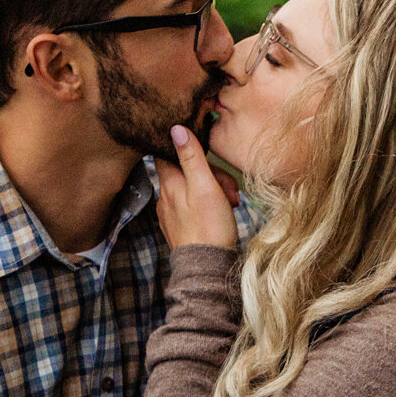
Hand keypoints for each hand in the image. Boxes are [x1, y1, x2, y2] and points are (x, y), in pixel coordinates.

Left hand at [156, 126, 240, 249]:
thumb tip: (175, 128)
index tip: (205, 151)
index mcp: (169, 183)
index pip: (168, 151)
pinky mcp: (179, 226)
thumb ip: (191, 157)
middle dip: (211, 174)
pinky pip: (192, 206)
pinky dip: (208, 205)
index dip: (186, 147)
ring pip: (192, 189)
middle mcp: (164, 196)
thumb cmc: (209, 226)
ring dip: (213, 191)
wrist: (208, 268)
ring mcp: (171, 213)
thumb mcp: (205, 186)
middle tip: (229, 189)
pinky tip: (222, 213)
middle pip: (186, 171)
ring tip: (230, 203)